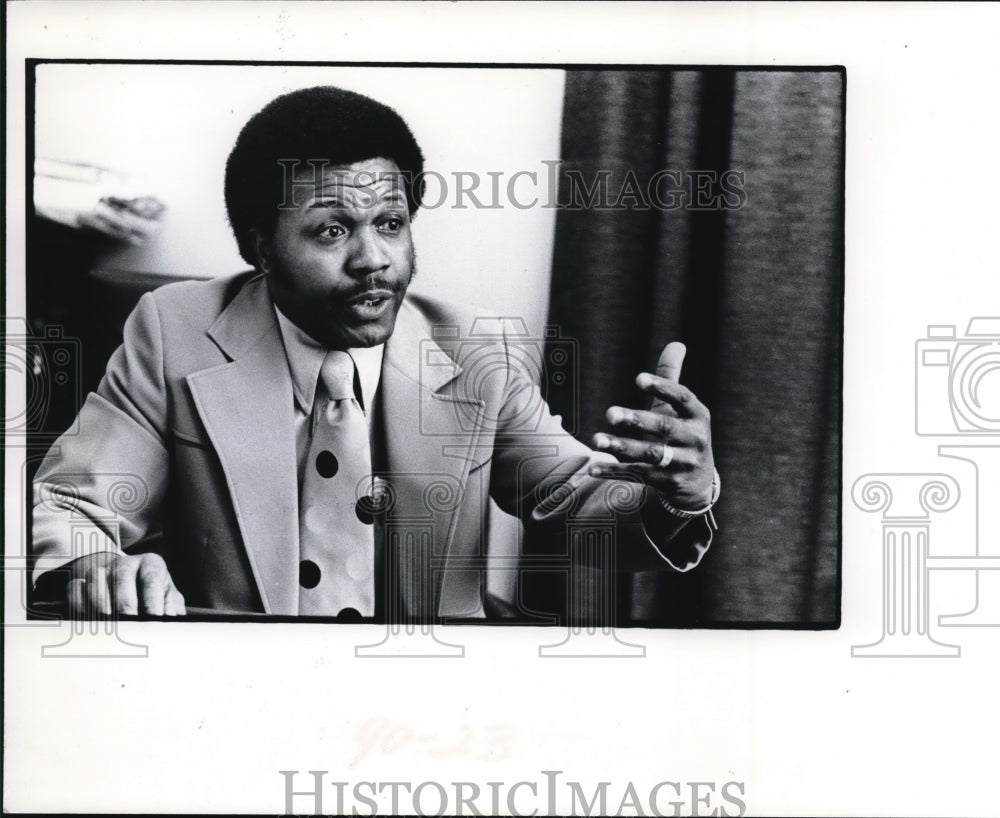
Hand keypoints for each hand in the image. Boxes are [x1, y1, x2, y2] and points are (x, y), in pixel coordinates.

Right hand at [64, 552, 185, 616]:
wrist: (128, 580)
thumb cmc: (153, 593)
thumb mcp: (168, 596)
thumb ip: (173, 607)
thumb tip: (172, 621)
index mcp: (151, 564)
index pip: (152, 579)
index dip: (153, 600)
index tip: (154, 619)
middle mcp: (126, 563)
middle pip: (122, 578)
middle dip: (125, 604)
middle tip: (129, 625)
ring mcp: (103, 569)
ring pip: (95, 579)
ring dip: (100, 604)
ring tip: (108, 625)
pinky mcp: (82, 579)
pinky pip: (75, 588)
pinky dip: (78, 604)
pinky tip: (87, 620)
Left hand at [589, 342, 715, 510]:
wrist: (700, 483)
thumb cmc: (684, 434)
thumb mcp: (682, 409)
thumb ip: (672, 377)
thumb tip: (676, 343)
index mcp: (698, 415)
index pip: (682, 398)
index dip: (662, 387)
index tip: (638, 379)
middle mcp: (694, 438)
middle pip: (663, 427)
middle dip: (636, 420)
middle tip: (610, 413)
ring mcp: (682, 463)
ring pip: (650, 454)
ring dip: (622, 446)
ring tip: (597, 439)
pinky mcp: (668, 483)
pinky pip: (638, 475)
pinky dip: (614, 471)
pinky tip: (592, 467)